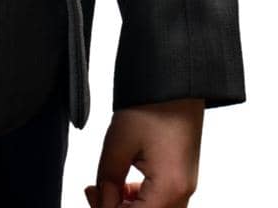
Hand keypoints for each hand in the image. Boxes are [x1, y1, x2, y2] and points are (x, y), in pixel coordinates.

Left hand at [84, 98, 204, 207]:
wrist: (176, 82)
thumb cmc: (152, 106)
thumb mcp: (118, 142)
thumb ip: (107, 179)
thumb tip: (102, 200)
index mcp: (169, 189)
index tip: (92, 192)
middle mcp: (182, 193)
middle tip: (94, 190)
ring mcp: (185, 186)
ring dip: (128, 206)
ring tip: (107, 185)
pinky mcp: (182, 177)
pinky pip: (161, 201)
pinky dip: (141, 200)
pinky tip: (124, 185)